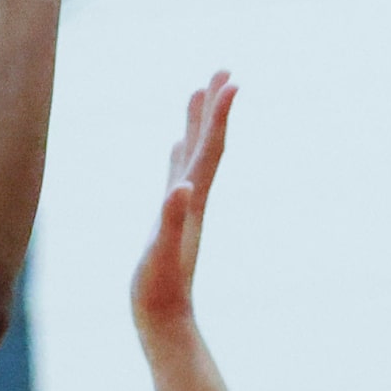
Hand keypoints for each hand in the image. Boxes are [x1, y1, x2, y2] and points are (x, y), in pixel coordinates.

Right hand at [132, 72, 236, 336]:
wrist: (165, 321)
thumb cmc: (159, 290)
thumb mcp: (160, 255)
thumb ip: (170, 222)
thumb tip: (179, 190)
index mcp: (192, 202)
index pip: (208, 150)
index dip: (218, 115)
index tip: (230, 80)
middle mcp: (192, 199)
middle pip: (207, 144)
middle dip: (214, 106)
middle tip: (223, 69)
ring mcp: (183, 208)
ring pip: (192, 155)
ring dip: (198, 122)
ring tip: (200, 91)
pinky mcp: (170, 219)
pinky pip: (176, 174)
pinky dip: (179, 153)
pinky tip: (176, 145)